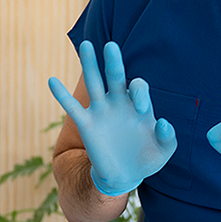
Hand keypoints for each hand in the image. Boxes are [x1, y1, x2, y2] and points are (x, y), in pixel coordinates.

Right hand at [49, 40, 176, 196]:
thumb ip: (168, 138)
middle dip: (113, 61)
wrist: (125, 176)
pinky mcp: (87, 124)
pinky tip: (52, 80)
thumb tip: (162, 122)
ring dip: (89, 65)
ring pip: (94, 83)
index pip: (138, 87)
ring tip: (86, 45)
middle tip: (111, 46)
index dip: (138, 92)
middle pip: (115, 76)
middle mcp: (119, 102)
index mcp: (138, 105)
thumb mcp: (164, 151)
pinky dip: (61, 94)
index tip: (139, 108)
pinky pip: (72, 107)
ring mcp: (102, 111)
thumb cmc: (146, 159)